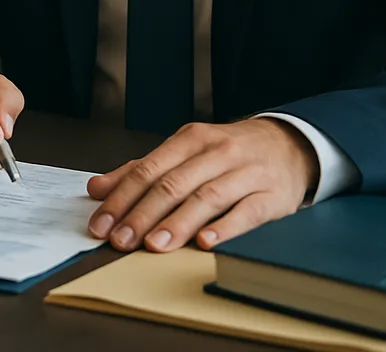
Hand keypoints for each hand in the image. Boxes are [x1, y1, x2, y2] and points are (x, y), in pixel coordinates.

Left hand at [87, 119, 318, 252]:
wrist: (288, 145)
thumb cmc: (227, 153)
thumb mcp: (184, 153)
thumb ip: (141, 170)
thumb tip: (97, 188)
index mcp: (189, 140)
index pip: (147, 170)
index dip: (121, 198)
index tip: (101, 224)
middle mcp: (215, 152)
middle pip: (172, 184)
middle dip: (142, 215)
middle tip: (120, 241)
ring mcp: (245, 173)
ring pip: (206, 197)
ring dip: (177, 223)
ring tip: (154, 245)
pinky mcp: (272, 196)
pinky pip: (246, 212)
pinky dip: (224, 228)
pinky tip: (205, 243)